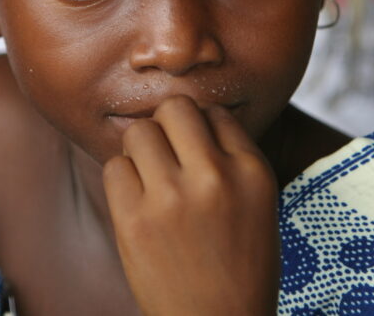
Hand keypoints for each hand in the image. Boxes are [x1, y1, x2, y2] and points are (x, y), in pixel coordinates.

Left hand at [103, 95, 279, 315]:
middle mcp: (215, 177)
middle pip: (174, 108)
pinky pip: (114, 167)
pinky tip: (137, 202)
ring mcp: (172, 198)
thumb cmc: (240, 266)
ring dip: (142, 151)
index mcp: (252, 171)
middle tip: (167, 155)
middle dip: (167, 126)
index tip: (195, 154)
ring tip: (151, 180)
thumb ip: (231, 158)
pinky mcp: (134, 221)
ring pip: (140, 131)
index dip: (200, 130)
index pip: (215, 112)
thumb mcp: (259, 204)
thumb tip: (191, 118)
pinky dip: (122, 179)